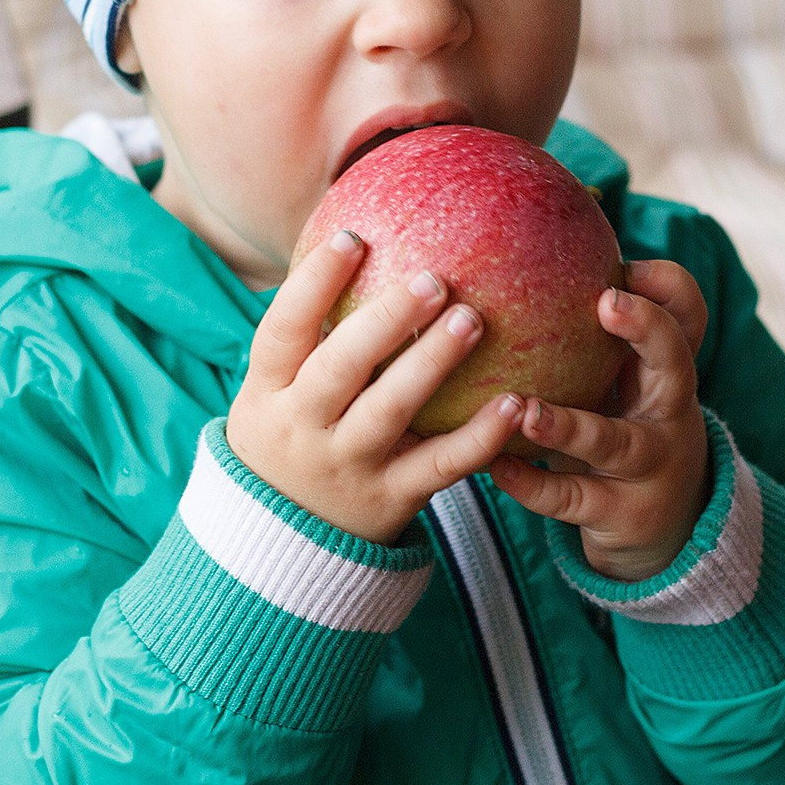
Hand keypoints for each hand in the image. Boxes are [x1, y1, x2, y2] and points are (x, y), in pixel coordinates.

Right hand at [227, 228, 525, 544]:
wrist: (283, 545)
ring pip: (390, 410)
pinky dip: (480, 436)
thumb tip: (358, 240)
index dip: (314, 284)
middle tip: (433, 278)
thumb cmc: (293, 437)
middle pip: (340, 366)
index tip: (354, 239)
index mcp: (268, 392)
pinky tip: (516, 402)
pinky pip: (441, 465)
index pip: (281, 330)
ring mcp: (348, 464)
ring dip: (432, 362)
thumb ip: (311, 334)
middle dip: (384, 319)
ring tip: (471, 318)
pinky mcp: (392, 498)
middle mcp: (303, 427)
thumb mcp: (276, 392)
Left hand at [487, 259, 711, 581]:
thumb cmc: (624, 428)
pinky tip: (495, 466)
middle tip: (605, 301)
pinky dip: (532, 483)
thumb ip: (591, 334)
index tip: (626, 265)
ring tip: (522, 410)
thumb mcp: (625, 383)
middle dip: (647, 328)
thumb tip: (527, 248)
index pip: (688, 315)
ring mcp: (648, 464)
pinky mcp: (619, 512)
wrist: (664, 527)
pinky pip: (571, 496)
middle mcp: (668, 410)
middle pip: (676, 361)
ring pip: (612, 440)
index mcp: (666, 370)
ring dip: (566, 424)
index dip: (667, 287)